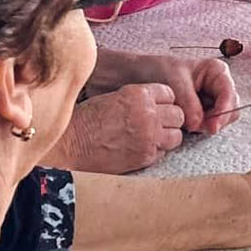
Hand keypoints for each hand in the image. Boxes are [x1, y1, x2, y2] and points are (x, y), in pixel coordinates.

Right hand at [59, 84, 185, 173]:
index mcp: (139, 94)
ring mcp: (149, 136)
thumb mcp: (114, 97)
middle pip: (178, 115)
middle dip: (169, 120)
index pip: (170, 94)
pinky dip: (155, 152)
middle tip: (156, 125)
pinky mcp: (146, 156)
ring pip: (176, 136)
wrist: (72, 144)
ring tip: (150, 139)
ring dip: (166, 137)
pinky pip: (163, 153)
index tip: (157, 108)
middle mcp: (148, 113)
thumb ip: (138, 100)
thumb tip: (155, 105)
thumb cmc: (88, 119)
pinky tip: (139, 149)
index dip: (163, 102)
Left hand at [109, 53, 238, 135]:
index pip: (230, 94)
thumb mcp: (174, 81)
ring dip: (207, 125)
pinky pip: (208, 126)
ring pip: (221, 120)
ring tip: (187, 122)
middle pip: (231, 109)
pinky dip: (200, 128)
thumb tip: (198, 123)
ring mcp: (211, 101)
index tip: (213, 125)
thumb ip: (188, 102)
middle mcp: (218, 87)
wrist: (137, 77)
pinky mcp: (202, 114)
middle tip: (198, 127)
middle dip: (217, 120)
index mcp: (216, 72)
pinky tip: (186, 124)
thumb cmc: (157, 70)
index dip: (224, 110)